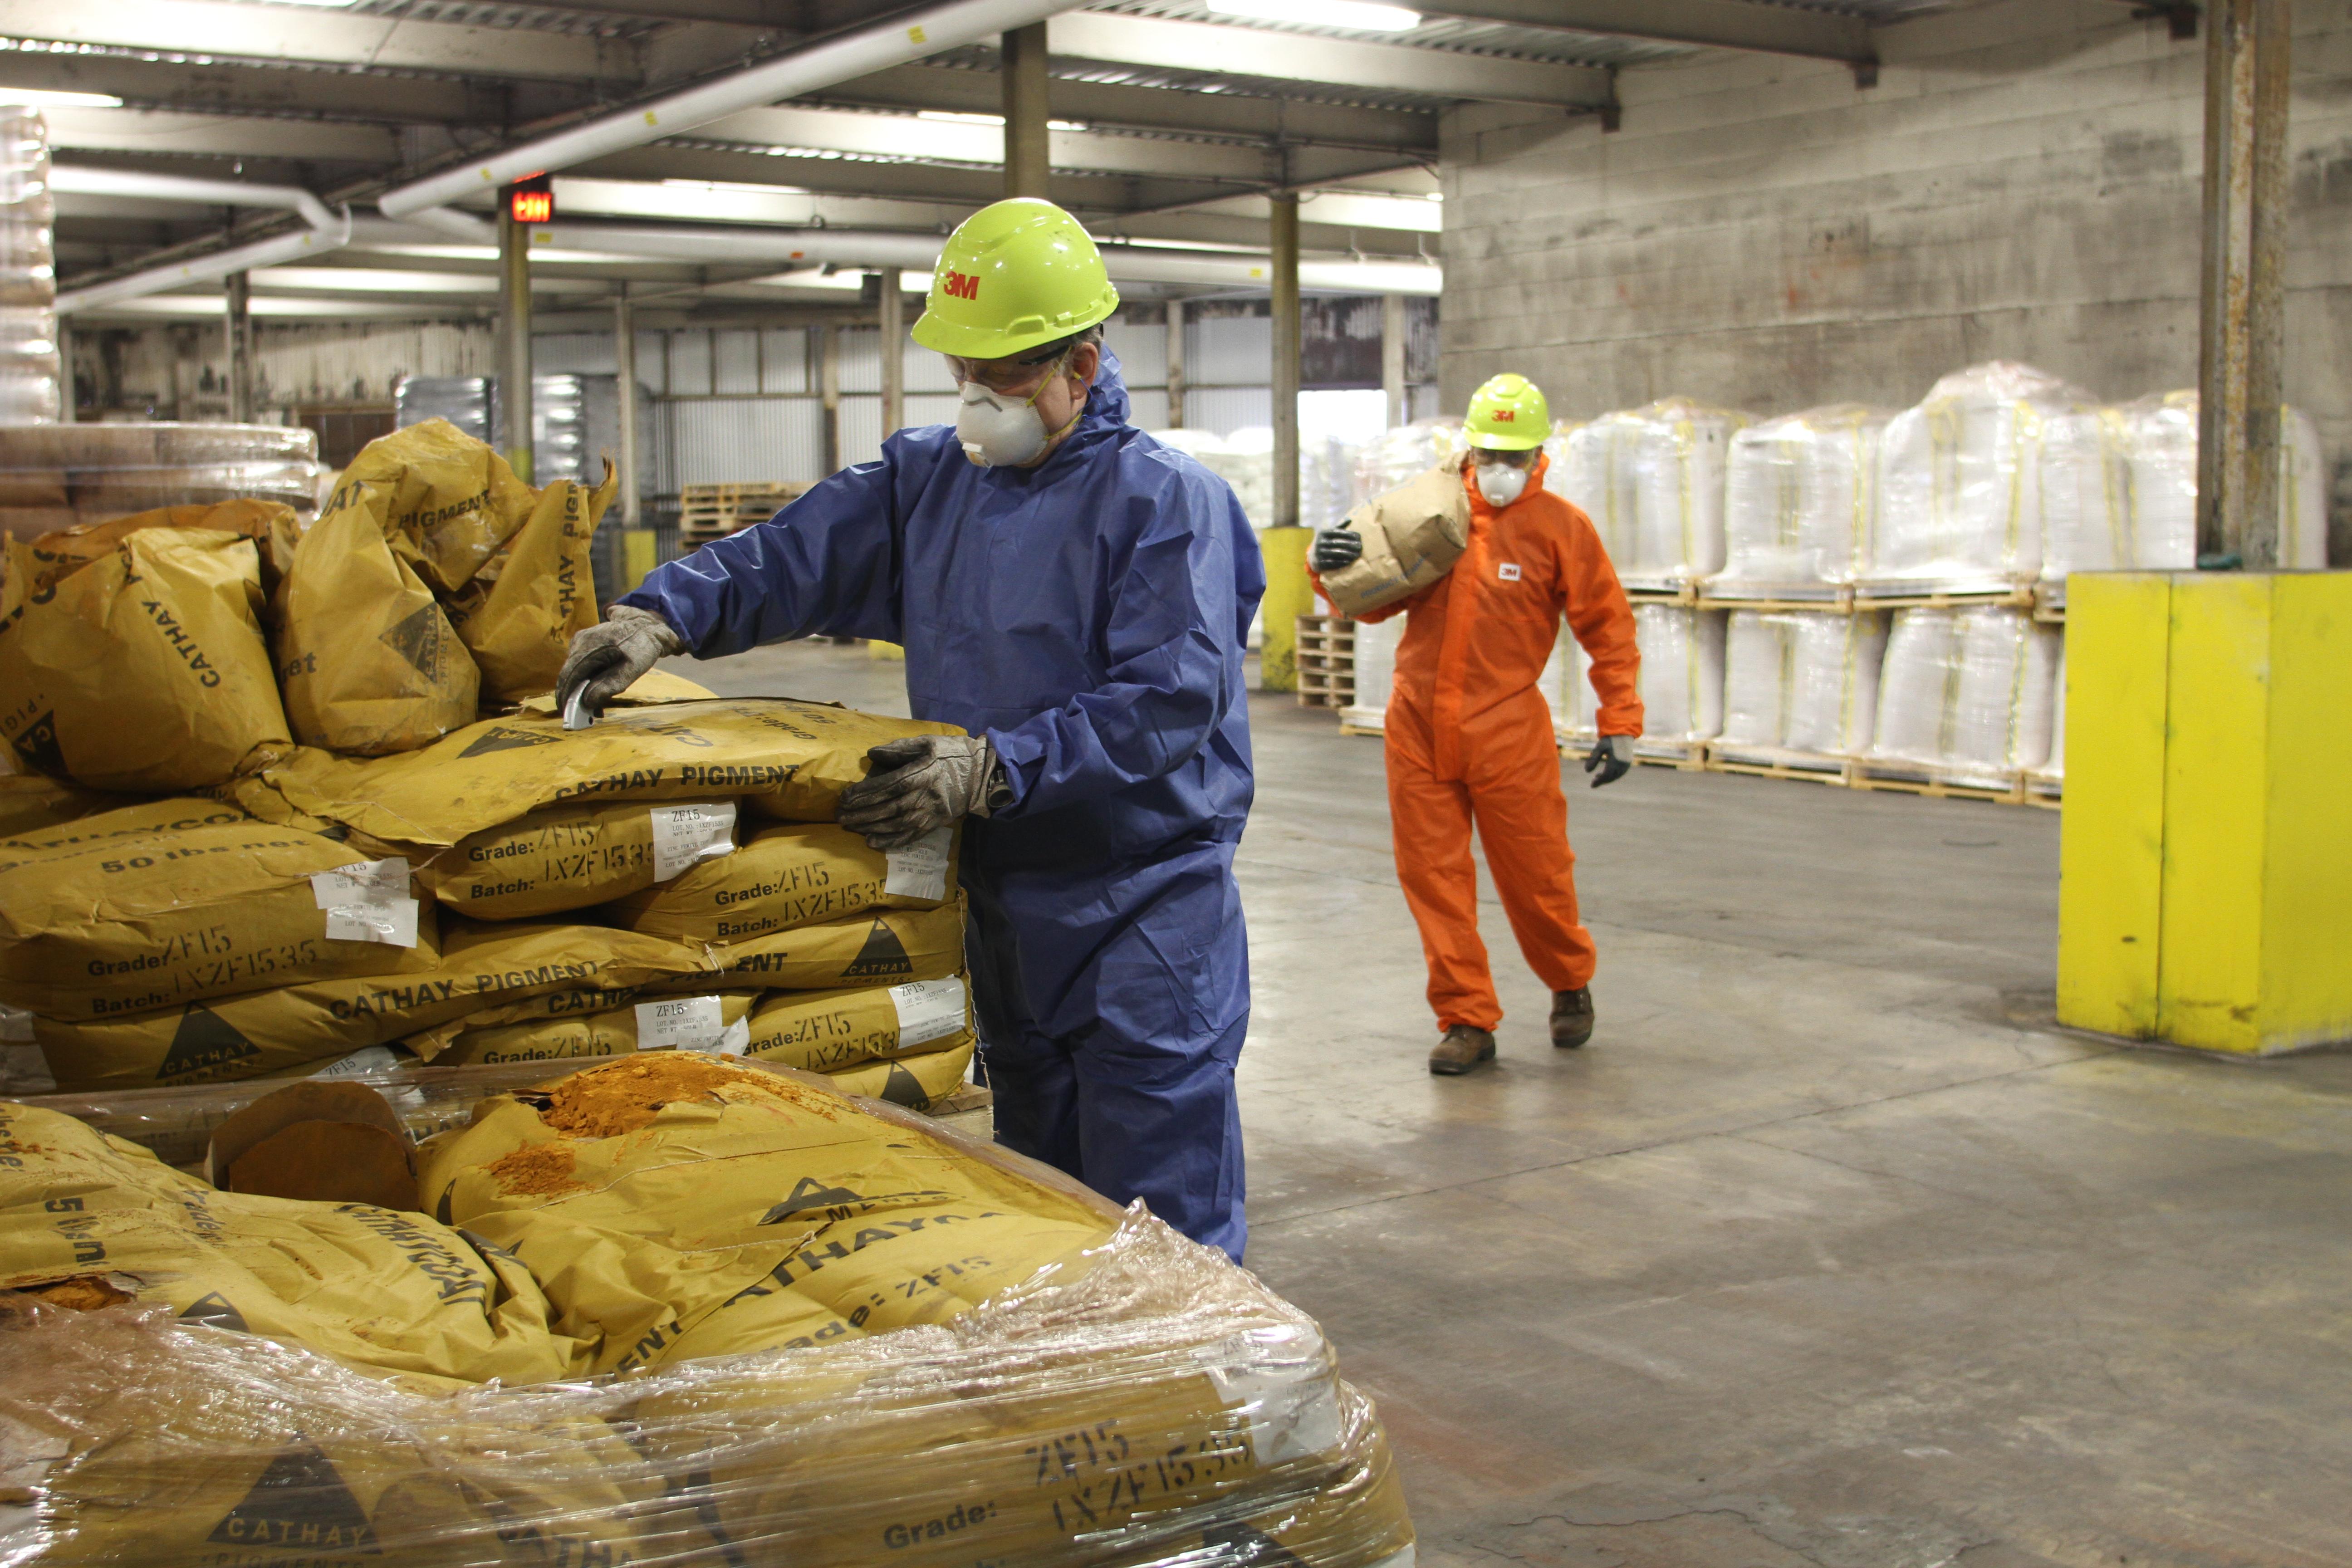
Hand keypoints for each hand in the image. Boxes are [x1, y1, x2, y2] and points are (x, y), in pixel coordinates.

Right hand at [555, 604, 684, 726]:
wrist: (646, 627)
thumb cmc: (641, 647)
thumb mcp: (632, 668)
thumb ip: (611, 684)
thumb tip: (587, 701)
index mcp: (590, 646)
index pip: (569, 675)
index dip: (566, 697)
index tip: (567, 716)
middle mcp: (580, 641)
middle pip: (569, 674)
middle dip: (574, 697)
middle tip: (584, 717)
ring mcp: (580, 641)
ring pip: (573, 671)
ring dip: (580, 690)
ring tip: (596, 709)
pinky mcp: (583, 644)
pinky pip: (580, 666)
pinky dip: (585, 680)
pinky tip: (597, 693)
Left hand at [837, 735, 999, 850]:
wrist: (981, 775)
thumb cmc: (952, 754)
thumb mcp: (927, 742)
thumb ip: (899, 747)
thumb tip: (872, 753)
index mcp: (921, 773)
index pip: (887, 785)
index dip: (865, 792)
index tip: (845, 797)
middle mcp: (923, 796)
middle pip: (887, 807)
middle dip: (861, 813)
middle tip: (839, 815)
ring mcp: (929, 812)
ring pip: (895, 824)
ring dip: (870, 827)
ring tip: (850, 827)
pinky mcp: (933, 824)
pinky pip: (909, 836)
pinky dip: (890, 841)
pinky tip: (872, 842)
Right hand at [1311, 528, 1362, 574]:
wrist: (1312, 557)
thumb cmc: (1325, 542)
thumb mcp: (1329, 533)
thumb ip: (1339, 527)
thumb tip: (1350, 519)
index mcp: (1322, 533)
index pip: (1337, 532)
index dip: (1349, 534)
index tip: (1359, 537)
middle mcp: (1319, 542)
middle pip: (1338, 543)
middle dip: (1350, 545)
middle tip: (1360, 547)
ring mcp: (1319, 553)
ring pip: (1336, 554)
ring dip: (1348, 555)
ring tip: (1357, 555)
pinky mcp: (1319, 563)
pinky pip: (1332, 563)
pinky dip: (1342, 562)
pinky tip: (1349, 561)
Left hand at [1584, 735, 1633, 788]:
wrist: (1623, 733)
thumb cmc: (1609, 739)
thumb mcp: (1599, 747)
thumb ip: (1593, 758)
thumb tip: (1587, 771)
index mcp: (1615, 760)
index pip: (1606, 775)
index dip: (1599, 781)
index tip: (1592, 785)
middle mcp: (1622, 764)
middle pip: (1611, 777)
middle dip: (1602, 781)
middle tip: (1593, 781)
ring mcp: (1627, 764)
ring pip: (1616, 776)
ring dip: (1608, 779)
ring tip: (1598, 776)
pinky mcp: (1628, 763)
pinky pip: (1620, 773)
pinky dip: (1613, 775)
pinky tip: (1607, 773)